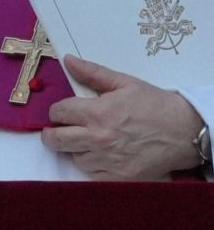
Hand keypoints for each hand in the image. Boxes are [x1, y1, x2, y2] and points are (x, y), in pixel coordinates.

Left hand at [41, 54, 203, 179]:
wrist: (185, 132)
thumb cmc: (155, 105)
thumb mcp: (124, 83)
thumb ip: (93, 73)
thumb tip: (68, 60)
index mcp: (97, 113)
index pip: (57, 112)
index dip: (58, 111)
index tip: (64, 112)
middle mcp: (98, 138)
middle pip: (55, 140)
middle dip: (53, 133)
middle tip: (61, 129)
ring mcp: (107, 161)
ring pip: (73, 157)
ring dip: (76, 149)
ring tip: (90, 140)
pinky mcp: (118, 178)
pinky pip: (91, 174)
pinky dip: (93, 165)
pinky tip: (103, 155)